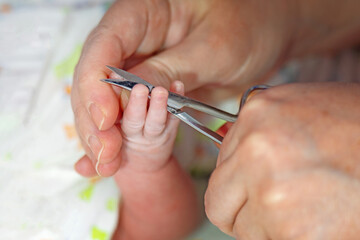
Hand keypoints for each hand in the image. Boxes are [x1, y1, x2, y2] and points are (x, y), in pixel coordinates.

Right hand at [71, 0, 293, 176]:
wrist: (265, 36)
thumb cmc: (247, 26)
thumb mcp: (213, 48)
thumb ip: (170, 69)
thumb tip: (133, 94)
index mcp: (142, 13)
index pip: (104, 46)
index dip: (97, 85)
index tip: (107, 119)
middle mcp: (133, 40)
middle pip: (96, 78)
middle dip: (95, 118)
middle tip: (106, 154)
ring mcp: (140, 66)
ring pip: (107, 100)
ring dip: (103, 134)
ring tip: (107, 165)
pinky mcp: (151, 89)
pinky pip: (128, 111)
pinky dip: (118, 136)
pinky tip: (108, 161)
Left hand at [205, 82, 359, 238]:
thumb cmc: (359, 131)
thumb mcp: (302, 110)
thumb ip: (259, 129)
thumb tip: (224, 141)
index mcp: (257, 113)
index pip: (220, 165)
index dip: (238, 182)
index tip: (254, 187)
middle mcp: (256, 147)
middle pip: (219, 201)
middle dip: (242, 210)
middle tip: (275, 207)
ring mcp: (271, 189)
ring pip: (243, 228)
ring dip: (267, 227)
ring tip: (307, 210)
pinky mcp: (291, 230)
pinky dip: (286, 238)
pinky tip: (319, 221)